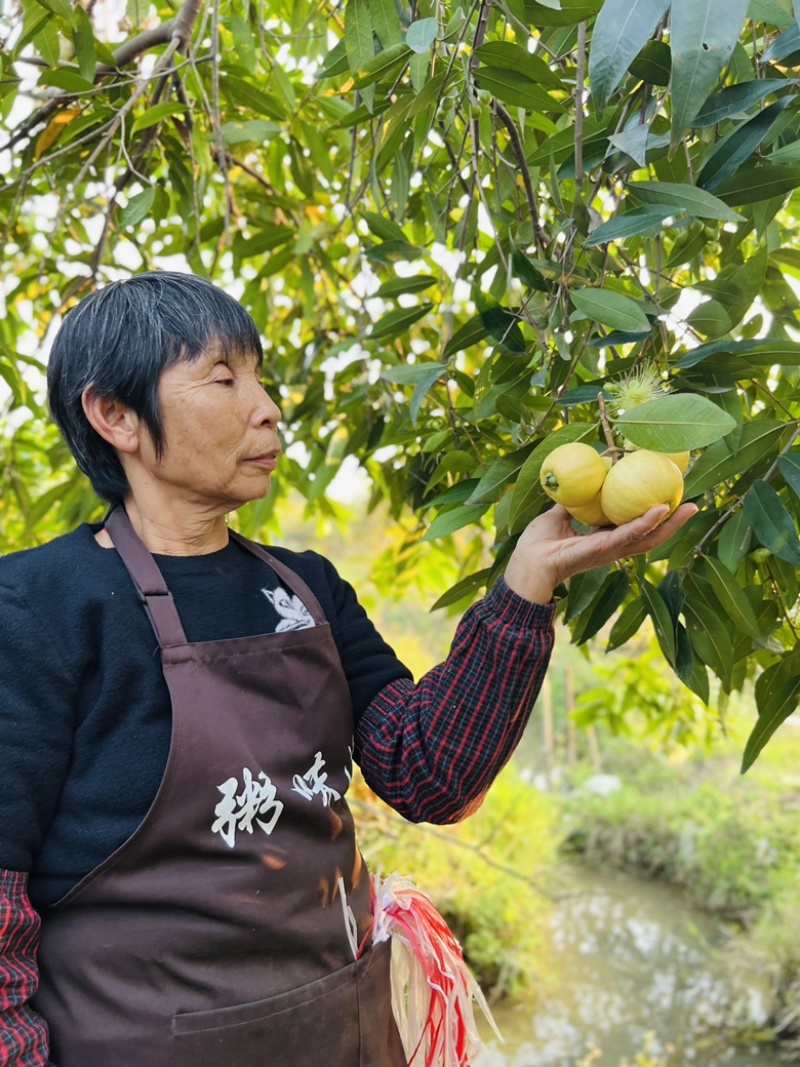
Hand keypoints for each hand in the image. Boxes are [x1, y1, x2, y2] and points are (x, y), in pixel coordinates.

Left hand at [504, 502, 698, 603]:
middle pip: (651, 536)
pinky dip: (646, 523)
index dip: (653, 516)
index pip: (635, 528)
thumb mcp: (557, 515)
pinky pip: (630, 535)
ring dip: (671, 524)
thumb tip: (578, 482)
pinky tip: (661, 510)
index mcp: (604, 539)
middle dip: (673, 523)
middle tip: (692, 505)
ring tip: (690, 508)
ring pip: (648, 538)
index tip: (670, 500)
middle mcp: (612, 547)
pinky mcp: (604, 549)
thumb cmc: (538, 544)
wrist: (528, 562)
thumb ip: (571, 502)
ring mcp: (610, 550)